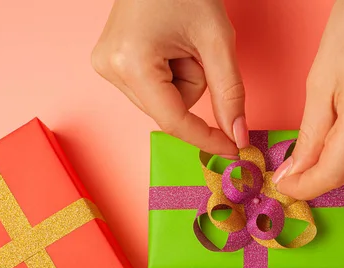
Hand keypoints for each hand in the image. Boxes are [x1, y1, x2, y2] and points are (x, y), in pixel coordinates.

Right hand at [92, 0, 248, 156]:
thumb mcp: (217, 41)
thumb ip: (230, 93)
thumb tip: (237, 135)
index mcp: (130, 63)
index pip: (173, 121)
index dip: (206, 139)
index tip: (233, 149)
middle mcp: (109, 69)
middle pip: (169, 110)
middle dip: (194, 86)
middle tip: (196, 49)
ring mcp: (105, 66)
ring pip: (163, 101)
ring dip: (183, 79)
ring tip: (181, 41)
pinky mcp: (110, 63)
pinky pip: (152, 88)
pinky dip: (170, 74)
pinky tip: (168, 45)